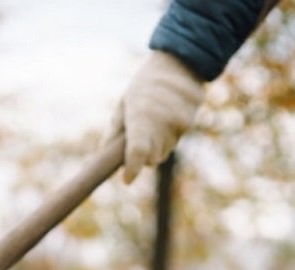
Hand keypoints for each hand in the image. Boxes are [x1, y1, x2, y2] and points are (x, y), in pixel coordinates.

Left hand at [112, 51, 202, 182]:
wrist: (178, 64)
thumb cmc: (144, 87)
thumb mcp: (123, 106)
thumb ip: (114, 133)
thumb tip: (104, 156)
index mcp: (140, 116)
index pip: (138, 151)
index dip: (133, 169)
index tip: (127, 179)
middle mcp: (161, 123)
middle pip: (152, 159)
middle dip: (144, 156)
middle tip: (139, 138)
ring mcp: (179, 124)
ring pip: (164, 150)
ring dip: (157, 144)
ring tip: (155, 119)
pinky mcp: (190, 123)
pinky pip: (176, 139)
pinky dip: (170, 133)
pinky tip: (169, 114)